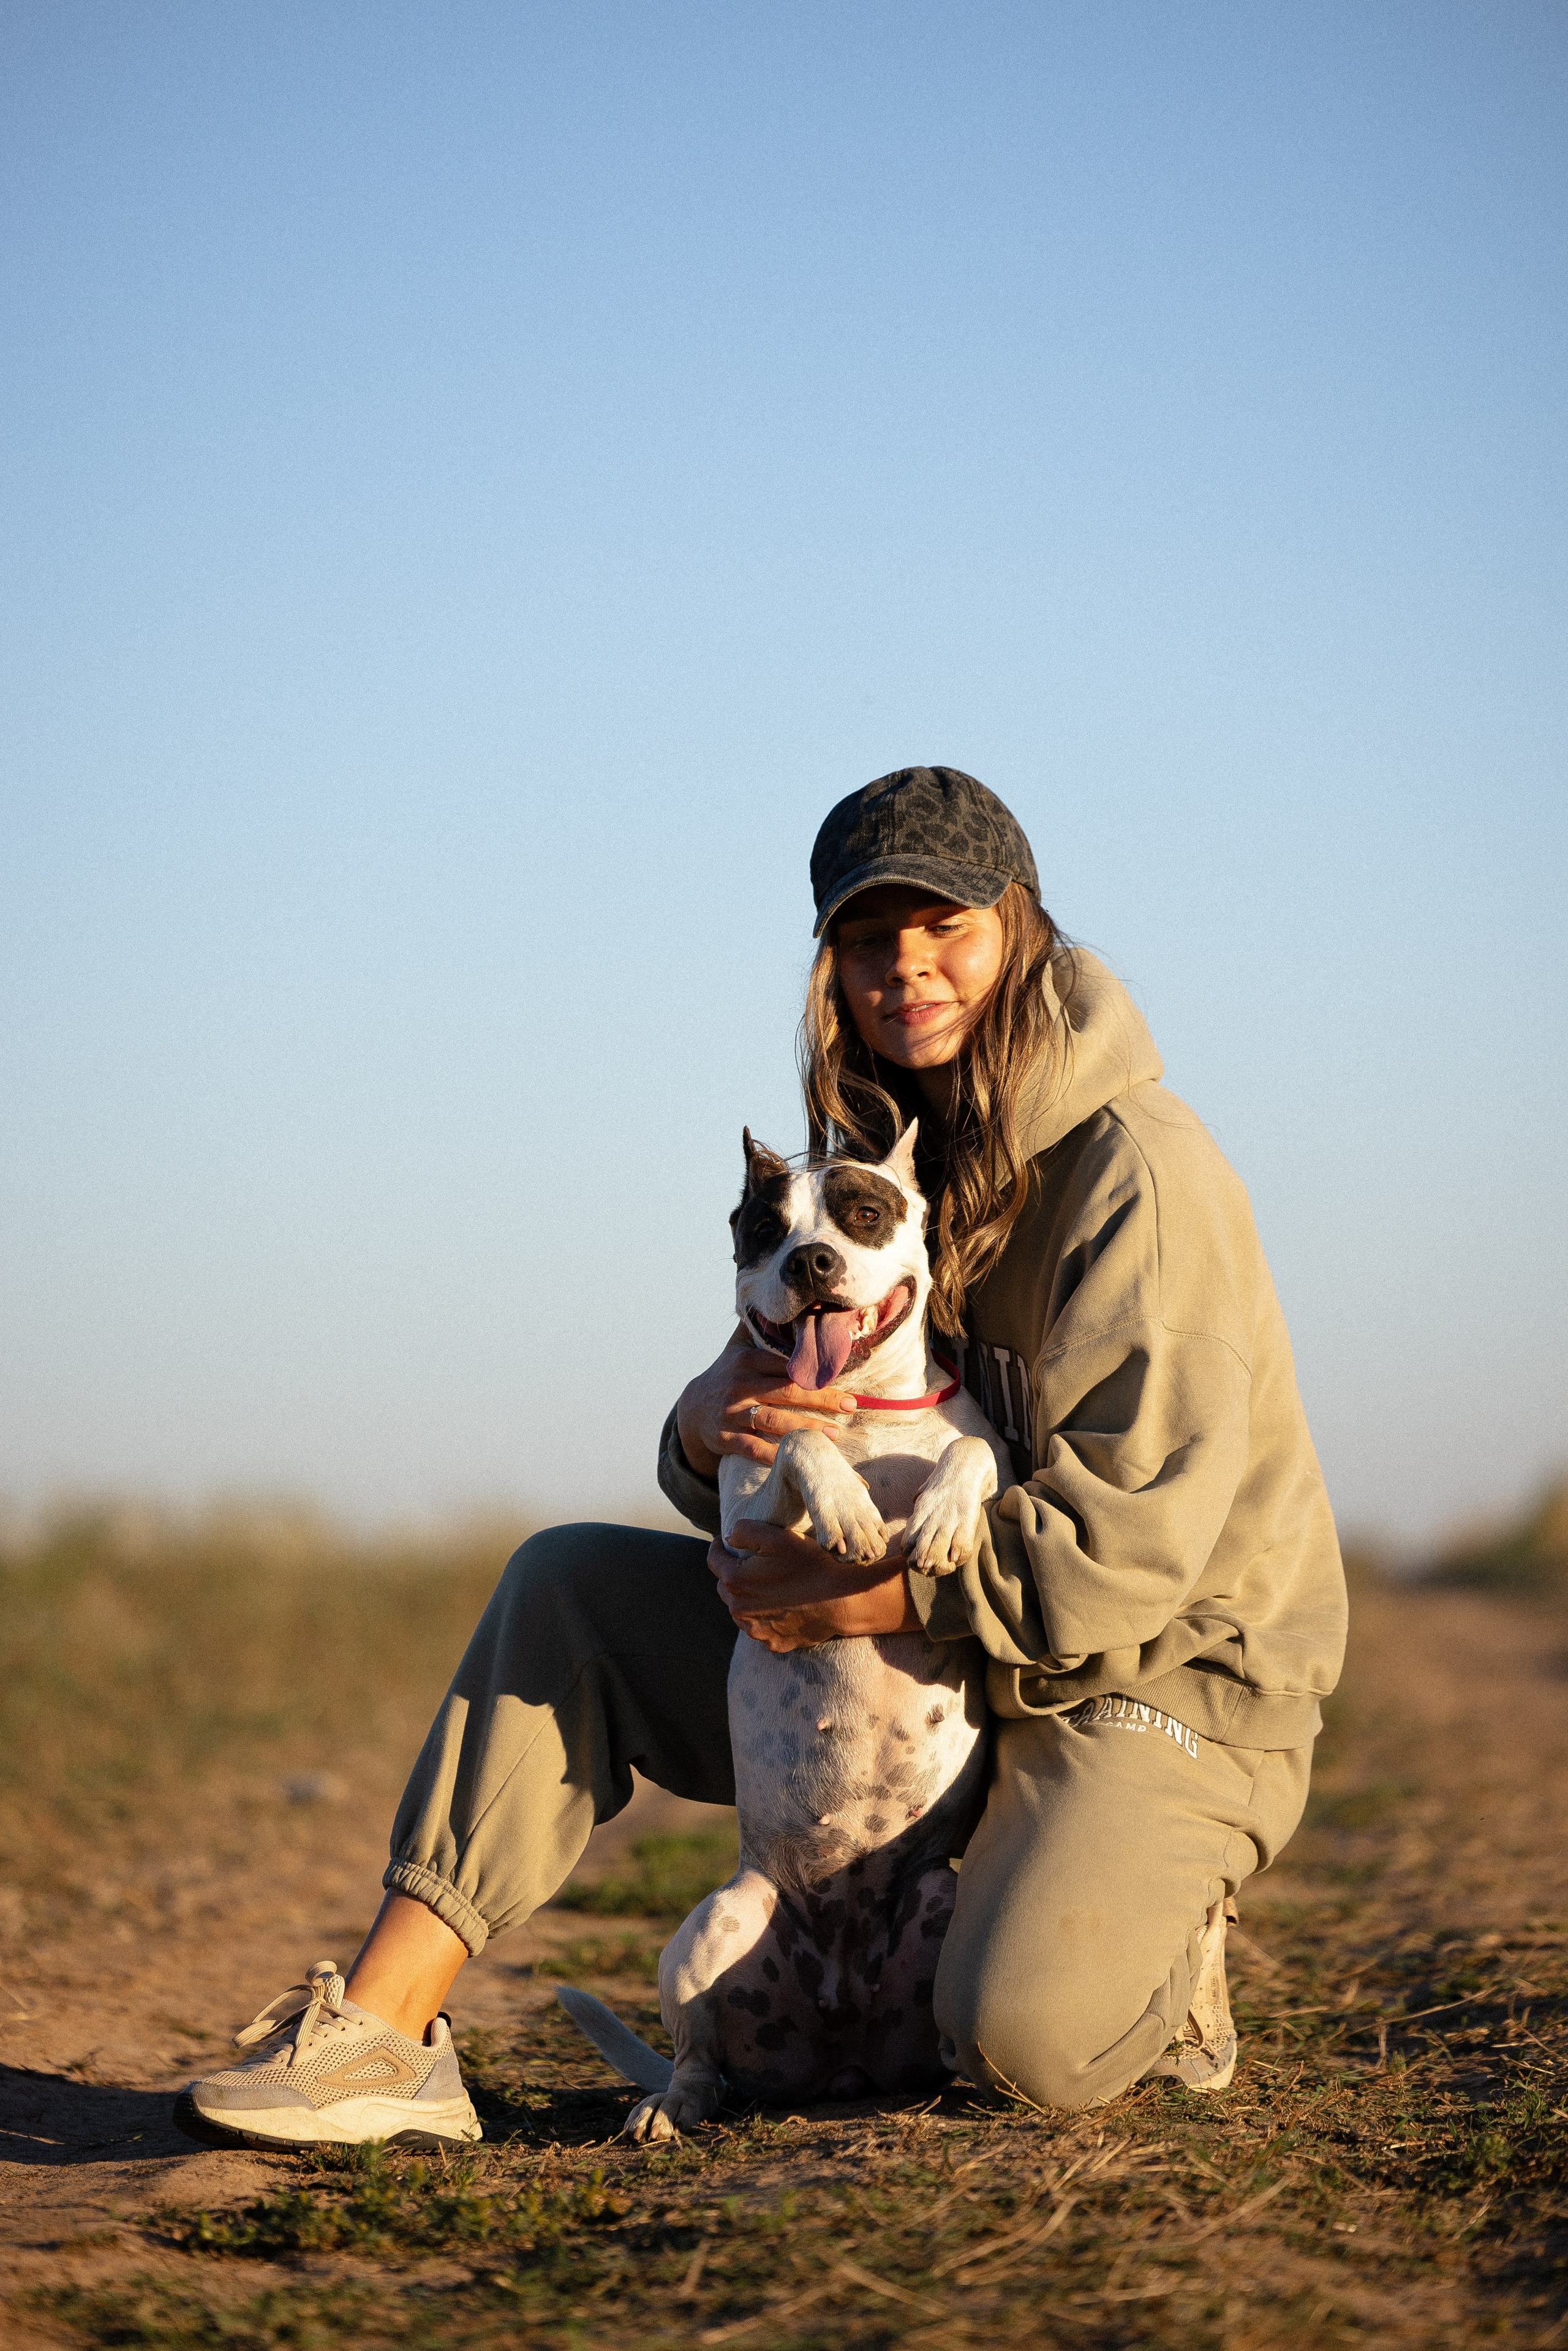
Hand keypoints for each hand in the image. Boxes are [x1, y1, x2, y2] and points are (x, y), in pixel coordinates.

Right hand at [676, 1330, 857, 1478]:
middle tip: (851, 1405)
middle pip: (786, 1391)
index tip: (842, 1375)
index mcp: (746, 1360)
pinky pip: (754, 1448)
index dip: (815, 1371)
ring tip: (835, 1434)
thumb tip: (783, 1300)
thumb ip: (758, 1326)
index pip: (786, 1364)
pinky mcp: (725, 1438)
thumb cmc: (727, 1374)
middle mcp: (739, 1385)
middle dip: (822, 1398)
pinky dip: (776, 1454)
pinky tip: (799, 1456)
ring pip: (774, 1421)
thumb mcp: (737, 1346)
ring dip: (806, 1428)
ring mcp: (731, 1413)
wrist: (692, 1409)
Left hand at [708, 1521, 919, 1651]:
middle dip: (733, 1573)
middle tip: (752, 1564)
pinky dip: (764, 1617)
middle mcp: (739, 1610)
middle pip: (724, 1586)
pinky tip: (780, 1605)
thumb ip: (743, 1531)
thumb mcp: (776, 1536)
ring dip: (746, 1597)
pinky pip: (759, 1627)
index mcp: (735, 1581)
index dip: (719, 1546)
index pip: (713, 1559)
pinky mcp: (773, 1643)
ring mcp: (756, 1631)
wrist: (841, 1600)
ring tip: (767, 1585)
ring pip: (739, 1610)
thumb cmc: (809, 1564)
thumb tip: (726, 1538)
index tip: (727, 1541)